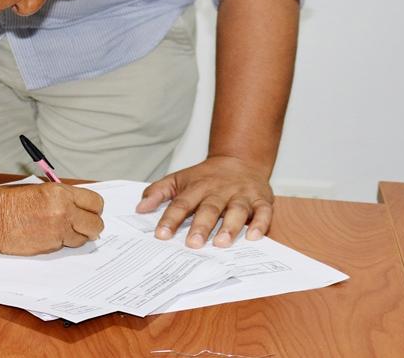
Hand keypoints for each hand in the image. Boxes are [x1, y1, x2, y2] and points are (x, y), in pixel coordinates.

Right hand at [0, 183, 103, 255]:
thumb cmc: (5, 202)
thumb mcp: (37, 189)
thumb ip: (59, 196)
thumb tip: (75, 203)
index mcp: (60, 193)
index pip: (95, 202)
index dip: (95, 207)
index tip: (91, 209)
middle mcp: (63, 212)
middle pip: (96, 224)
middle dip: (92, 224)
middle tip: (84, 223)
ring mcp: (57, 232)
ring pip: (84, 238)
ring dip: (79, 235)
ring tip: (65, 229)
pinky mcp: (50, 247)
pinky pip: (67, 245)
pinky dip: (63, 241)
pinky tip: (51, 234)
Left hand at [136, 156, 273, 248]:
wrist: (240, 159)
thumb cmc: (206, 176)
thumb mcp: (179, 179)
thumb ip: (159, 192)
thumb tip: (140, 208)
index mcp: (198, 186)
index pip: (181, 203)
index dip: (170, 219)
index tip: (161, 235)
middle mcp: (219, 191)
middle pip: (209, 208)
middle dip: (201, 226)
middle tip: (192, 244)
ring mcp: (241, 195)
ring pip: (237, 210)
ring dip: (230, 227)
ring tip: (221, 243)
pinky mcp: (261, 200)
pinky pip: (263, 212)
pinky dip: (260, 224)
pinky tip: (254, 236)